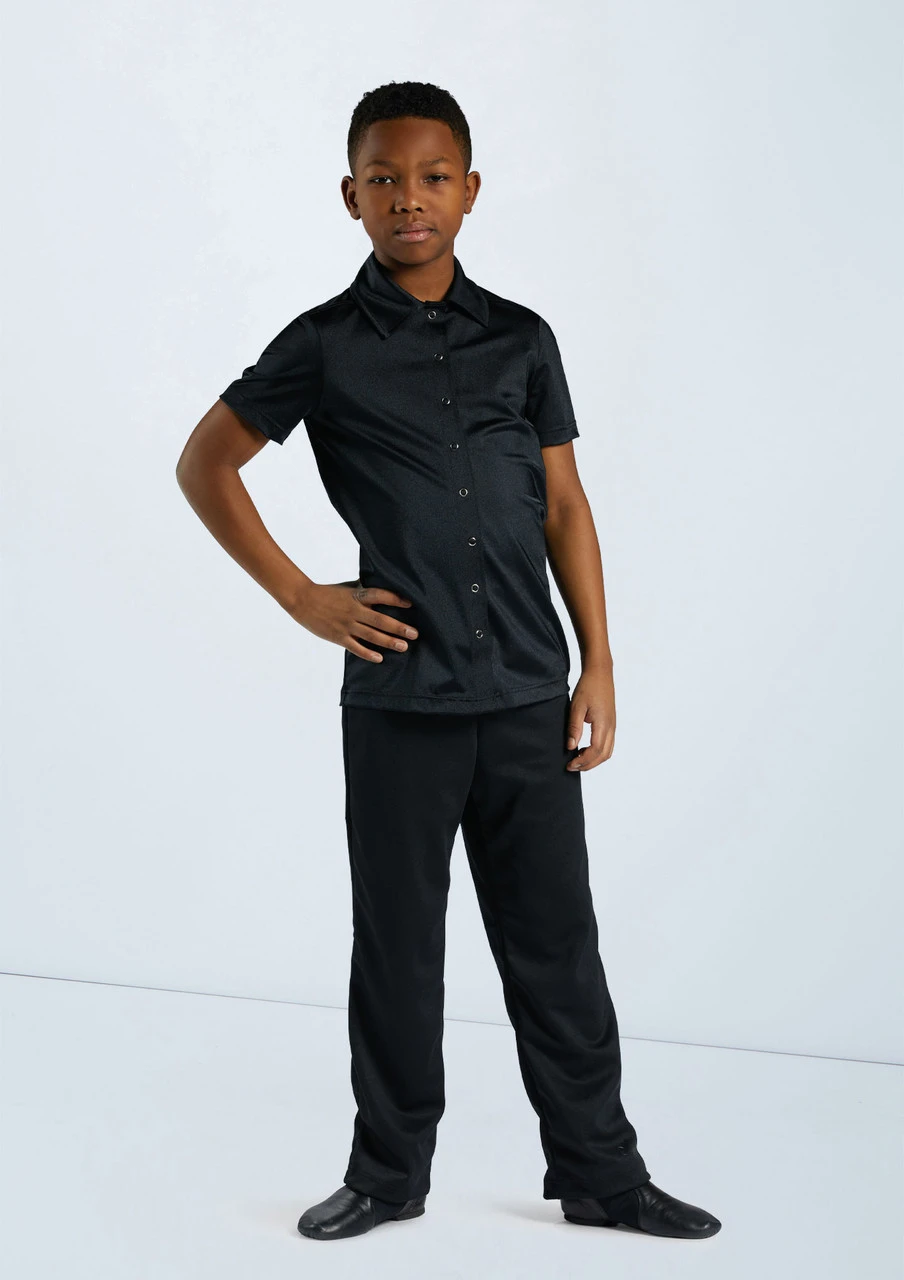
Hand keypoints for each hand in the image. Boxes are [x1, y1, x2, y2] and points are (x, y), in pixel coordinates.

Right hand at [291, 579, 417, 662]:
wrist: (303, 600)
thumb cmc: (328, 593)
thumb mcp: (348, 588)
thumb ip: (364, 590)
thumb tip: (383, 587)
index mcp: (357, 595)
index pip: (380, 595)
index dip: (396, 599)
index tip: (410, 604)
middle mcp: (354, 610)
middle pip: (380, 620)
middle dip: (399, 627)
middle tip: (415, 634)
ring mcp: (346, 625)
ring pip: (371, 635)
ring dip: (389, 642)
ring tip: (404, 646)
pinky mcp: (339, 637)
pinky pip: (356, 647)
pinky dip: (368, 653)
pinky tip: (380, 658)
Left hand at [566, 666, 615, 770]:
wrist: (600, 673)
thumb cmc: (588, 686)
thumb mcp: (576, 706)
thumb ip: (574, 728)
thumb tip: (570, 747)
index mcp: (603, 724)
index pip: (595, 751)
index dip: (582, 761)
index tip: (569, 764)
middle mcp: (611, 727)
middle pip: (603, 755)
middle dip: (588, 764)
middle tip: (572, 766)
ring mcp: (613, 725)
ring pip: (607, 752)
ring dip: (594, 759)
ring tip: (578, 759)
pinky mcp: (611, 723)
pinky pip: (608, 744)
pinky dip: (598, 752)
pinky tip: (585, 749)